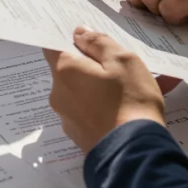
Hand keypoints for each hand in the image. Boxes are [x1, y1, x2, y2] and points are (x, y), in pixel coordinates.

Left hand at [43, 26, 165, 152]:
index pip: (52, 45)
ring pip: (80, 93)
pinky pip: (88, 113)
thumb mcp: (123, 60)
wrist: (134, 154)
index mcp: (65, 71)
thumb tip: (79, 33)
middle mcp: (58, 94)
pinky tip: (126, 109)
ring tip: (129, 89)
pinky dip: (102, 107)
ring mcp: (67, 118)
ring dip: (97, 87)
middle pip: (68, 70)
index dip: (66, 38)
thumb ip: (99, 43)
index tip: (82, 36)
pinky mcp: (79, 136)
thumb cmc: (130, 100)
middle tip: (116, 64)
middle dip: (88, 65)